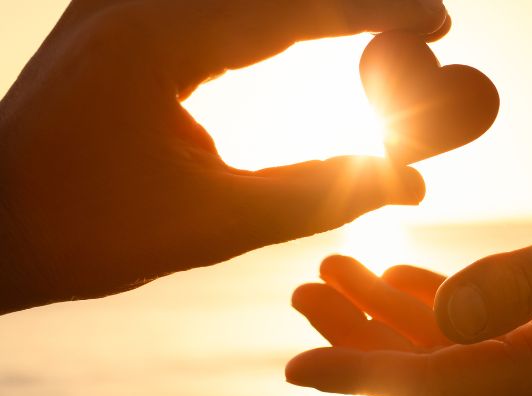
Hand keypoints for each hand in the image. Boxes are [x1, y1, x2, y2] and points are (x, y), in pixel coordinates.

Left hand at [0, 0, 448, 312]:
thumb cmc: (83, 229)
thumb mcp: (212, 223)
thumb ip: (318, 195)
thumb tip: (410, 182)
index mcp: (159, 39)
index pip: (295, 8)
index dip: (377, 11)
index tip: (438, 20)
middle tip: (419, 19)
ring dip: (315, 2)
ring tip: (377, 21)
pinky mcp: (118, 10)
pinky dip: (274, 7)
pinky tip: (304, 21)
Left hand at [286, 156, 531, 395]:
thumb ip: (525, 285)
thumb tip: (446, 319)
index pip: (443, 386)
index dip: (365, 376)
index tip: (301, 364)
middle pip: (430, 375)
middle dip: (359, 341)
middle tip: (304, 294)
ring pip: (443, 351)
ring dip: (381, 316)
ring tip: (331, 273)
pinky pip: (471, 330)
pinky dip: (423, 304)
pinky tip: (389, 279)